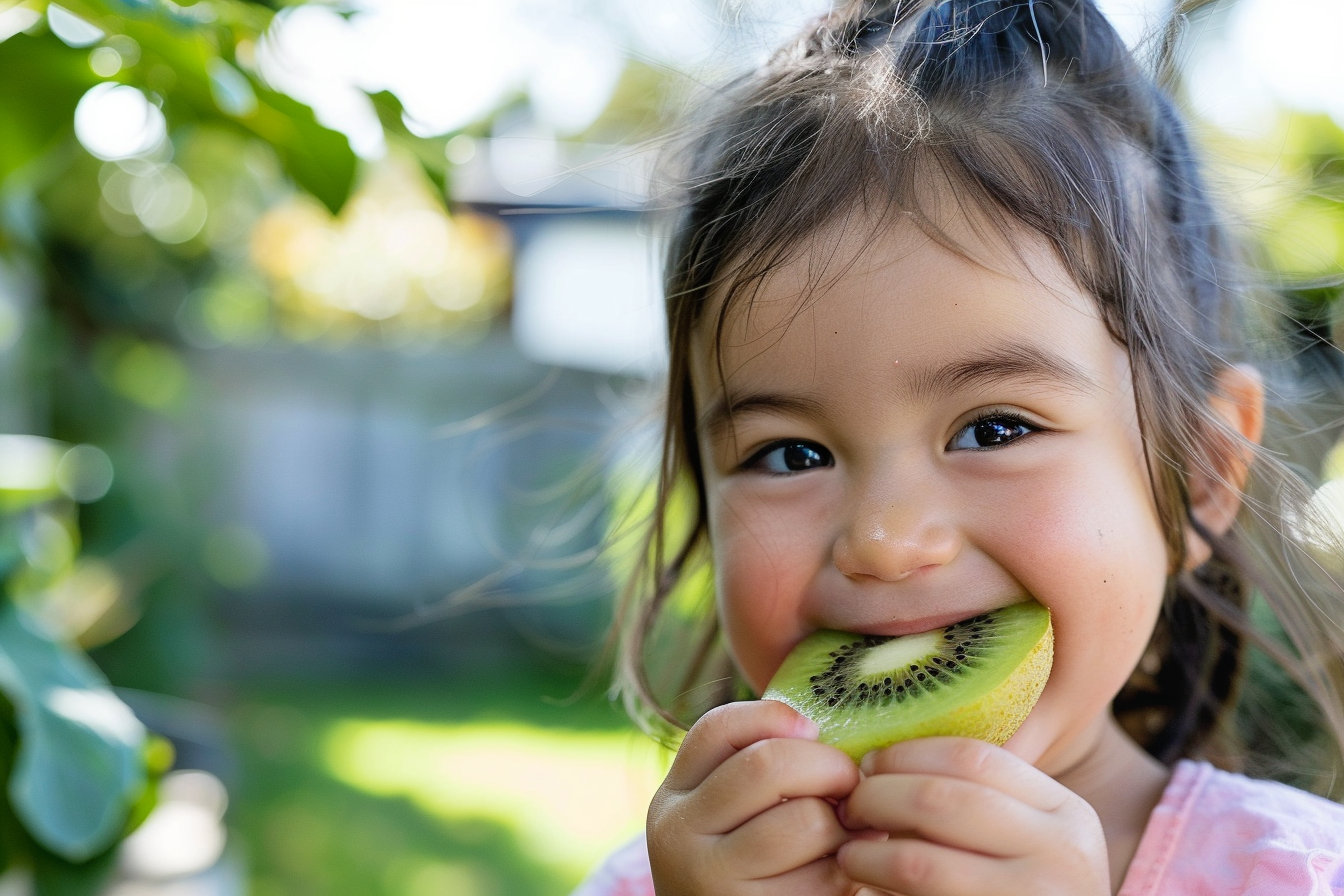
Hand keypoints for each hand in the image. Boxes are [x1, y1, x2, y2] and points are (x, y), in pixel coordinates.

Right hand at [647, 700, 867, 894]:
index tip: (813, 731)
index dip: (776, 717)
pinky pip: (824, 876)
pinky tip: (843, 869)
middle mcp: (679, 834)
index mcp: (673, 796)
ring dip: (843, 824)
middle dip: (828, 766)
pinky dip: (848, 868)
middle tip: (850, 783)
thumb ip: (756, 769)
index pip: (717, 728)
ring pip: (804, 820)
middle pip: (768, 765)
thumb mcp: (725, 813)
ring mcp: (712, 880)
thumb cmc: (745, 864)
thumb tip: (817, 730)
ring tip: (846, 832)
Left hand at [837, 737, 1109, 895]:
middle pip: (940, 801)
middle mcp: (1060, 855)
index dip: (906, 755)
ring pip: (919, 864)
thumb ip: (980, 800)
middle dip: (878, 798)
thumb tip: (880, 765)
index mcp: (1066, 813)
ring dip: (868, 855)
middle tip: (850, 808)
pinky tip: (867, 889)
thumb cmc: (1030, 888)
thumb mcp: (1031, 839)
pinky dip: (883, 891)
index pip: (973, 757)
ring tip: (849, 855)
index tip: (869, 766)